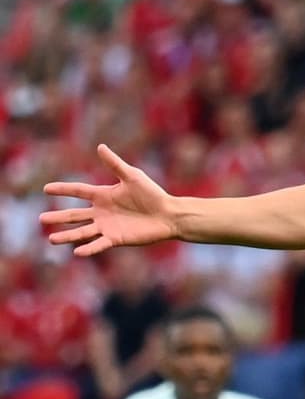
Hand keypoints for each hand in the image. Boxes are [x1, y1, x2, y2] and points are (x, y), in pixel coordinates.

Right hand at [41, 144, 179, 256]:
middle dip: (59, 217)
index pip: (79, 191)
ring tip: (51, 239)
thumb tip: (100, 146)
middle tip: (41, 218)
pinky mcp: (116, 239)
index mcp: (104, 195)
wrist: (168, 214)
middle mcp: (102, 212)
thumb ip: (115, 164)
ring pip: (82, 232)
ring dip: (67, 236)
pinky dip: (89, 248)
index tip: (46, 188)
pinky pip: (99, 244)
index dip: (63, 189)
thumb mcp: (132, 177)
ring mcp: (108, 226)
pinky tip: (77, 252)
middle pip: (75, 215)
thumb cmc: (152, 194)